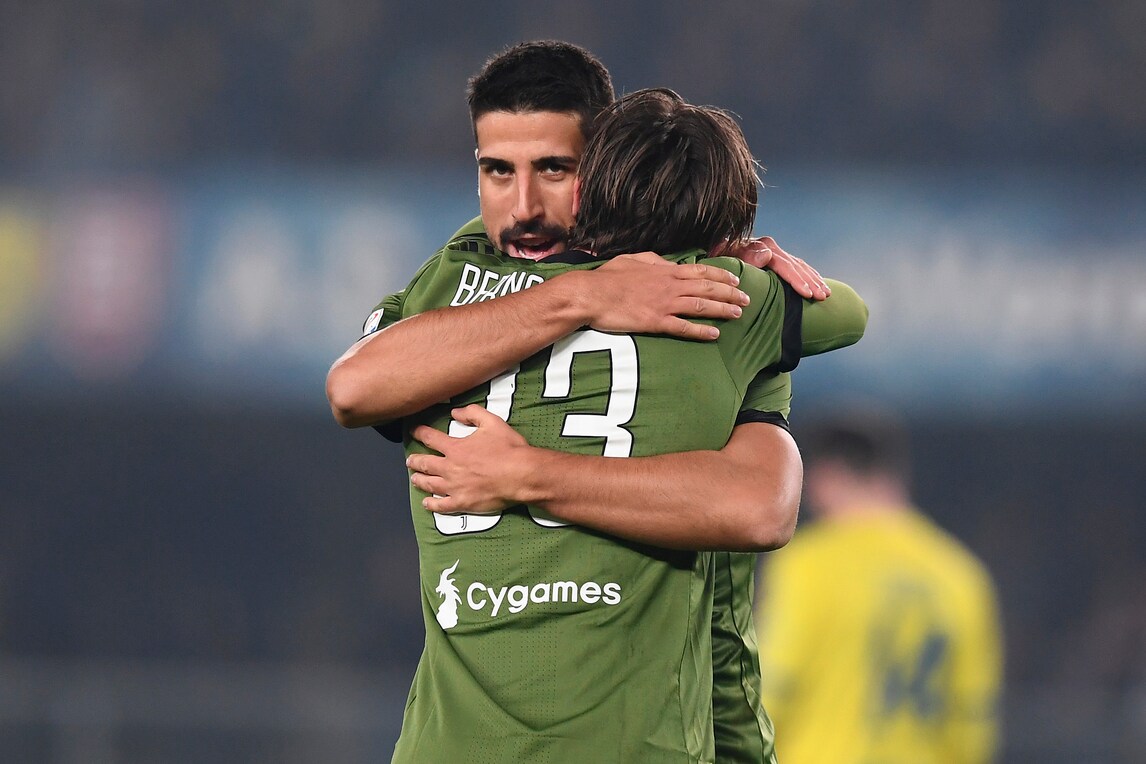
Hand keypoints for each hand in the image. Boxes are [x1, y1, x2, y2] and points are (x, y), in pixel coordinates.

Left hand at [407, 405, 530, 513]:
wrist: (520, 474)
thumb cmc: (509, 448)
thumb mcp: (492, 422)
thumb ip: (472, 414)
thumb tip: (455, 412)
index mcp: (456, 448)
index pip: (431, 438)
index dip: (420, 433)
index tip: (413, 431)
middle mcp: (450, 468)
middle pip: (425, 464)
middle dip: (415, 461)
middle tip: (410, 460)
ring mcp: (454, 487)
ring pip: (430, 484)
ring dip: (420, 480)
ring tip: (414, 479)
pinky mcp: (462, 502)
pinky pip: (442, 505)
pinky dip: (432, 504)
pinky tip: (427, 502)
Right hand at [581, 252, 749, 339]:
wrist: (591, 295)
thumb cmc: (609, 277)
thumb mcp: (633, 259)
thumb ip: (654, 261)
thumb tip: (668, 262)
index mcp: (665, 270)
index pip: (701, 272)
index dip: (722, 275)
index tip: (737, 279)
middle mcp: (670, 286)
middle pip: (708, 289)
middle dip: (730, 293)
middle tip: (747, 299)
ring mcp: (664, 304)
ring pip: (701, 306)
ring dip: (723, 310)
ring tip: (738, 314)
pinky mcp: (656, 322)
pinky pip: (684, 328)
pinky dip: (701, 331)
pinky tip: (714, 334)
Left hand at [723, 236, 829, 300]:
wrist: (712, 250)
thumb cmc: (718, 259)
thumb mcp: (727, 257)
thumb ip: (745, 257)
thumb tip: (766, 254)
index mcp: (761, 246)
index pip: (785, 265)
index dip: (797, 280)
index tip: (806, 294)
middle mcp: (770, 246)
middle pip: (795, 266)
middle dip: (810, 282)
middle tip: (822, 297)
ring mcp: (774, 250)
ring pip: (799, 265)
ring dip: (814, 279)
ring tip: (825, 294)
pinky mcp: (776, 256)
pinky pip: (797, 264)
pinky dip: (809, 274)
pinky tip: (819, 282)